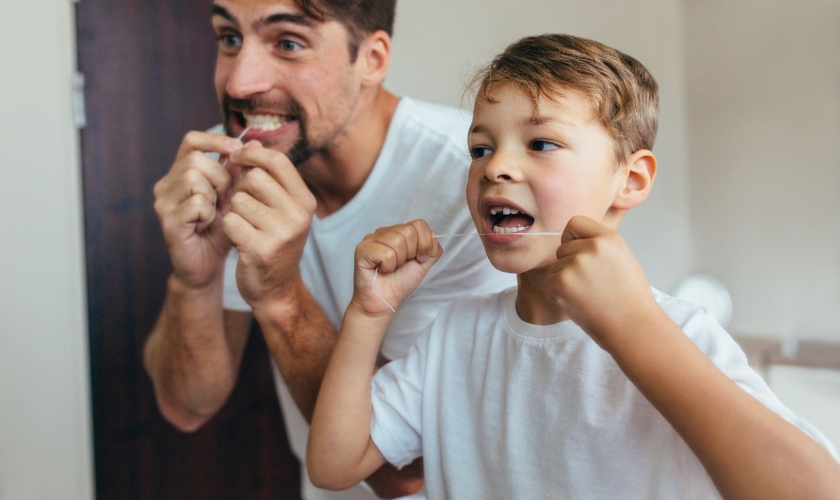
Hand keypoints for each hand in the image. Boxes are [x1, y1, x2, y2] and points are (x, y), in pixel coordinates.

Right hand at [153, 131, 243, 288]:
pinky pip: (195, 203)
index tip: (237, 150)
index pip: (191, 141)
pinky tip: (207, 224)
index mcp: (180, 174)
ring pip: (193, 177)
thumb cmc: (221, 230)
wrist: (207, 266)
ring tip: (216, 212)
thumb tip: (255, 143)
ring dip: (214, 194)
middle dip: (220, 176)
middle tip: (226, 197)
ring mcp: (164, 203)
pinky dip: (208, 213)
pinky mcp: (168, 221)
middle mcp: (167, 184)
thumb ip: (239, 172)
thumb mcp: (233, 197)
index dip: (215, 140)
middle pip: (196, 159)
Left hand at [221, 141, 316, 309]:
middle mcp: (298, 215)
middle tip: (242, 205)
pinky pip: (230, 221)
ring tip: (243, 225)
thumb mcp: (281, 209)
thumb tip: (248, 141)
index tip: (238, 158)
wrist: (277, 290)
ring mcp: (281, 233)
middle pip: (254, 178)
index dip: (253, 154)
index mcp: (305, 201)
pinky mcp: (260, 249)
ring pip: (239, 200)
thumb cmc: (274, 243)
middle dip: (240, 188)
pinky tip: (238, 239)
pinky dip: (228, 228)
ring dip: (233, 210)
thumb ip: (267, 178)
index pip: (278, 161)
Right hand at [351, 220, 442, 315]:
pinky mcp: (362, 250)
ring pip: (397, 241)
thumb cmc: (399, 284)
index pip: (419, 224)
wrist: (384, 303)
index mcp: (398, 232)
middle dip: (411, 254)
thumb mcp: (423, 265)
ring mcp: (371, 239)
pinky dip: (388, 266)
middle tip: (401, 265)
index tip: (419, 259)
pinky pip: (386, 253)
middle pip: (408, 231)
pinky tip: (381, 270)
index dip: (424, 243)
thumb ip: (432, 249)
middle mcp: (384, 232)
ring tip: (390, 268)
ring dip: (398, 261)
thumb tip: (434, 236)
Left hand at [543, 215, 658, 350]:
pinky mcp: (562, 282)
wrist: (633, 328)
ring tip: (589, 296)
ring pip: (556, 267)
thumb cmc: (629, 298)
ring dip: (565, 282)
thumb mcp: (622, 258)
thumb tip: (573, 239)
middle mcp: (592, 247)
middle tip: (592, 285)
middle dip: (570, 265)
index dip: (573, 238)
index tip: (580, 254)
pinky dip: (557, 295)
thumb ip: (600, 245)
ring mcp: (576, 264)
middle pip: (562, 248)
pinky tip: (579, 303)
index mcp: (609, 238)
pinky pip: (549, 284)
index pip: (575, 222)